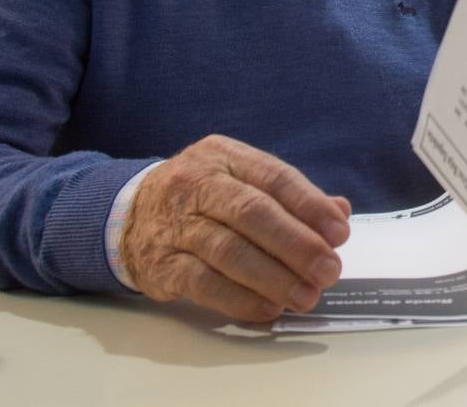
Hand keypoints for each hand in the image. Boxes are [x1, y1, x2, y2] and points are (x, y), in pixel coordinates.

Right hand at [120, 135, 351, 322]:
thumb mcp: (242, 180)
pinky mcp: (160, 263)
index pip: (275, 177)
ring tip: (305, 296)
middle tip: (328, 271)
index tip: (340, 233)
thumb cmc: (202, 198)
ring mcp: (175, 224)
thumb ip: (290, 196)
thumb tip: (339, 213)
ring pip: (229, 250)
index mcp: (225, 157)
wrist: (126, 214)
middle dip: (296, 245)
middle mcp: (196, 184)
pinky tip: (268, 308)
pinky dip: (239, 298)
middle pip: (253, 213)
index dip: (310, 206)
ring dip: (273, 277)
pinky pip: (203, 283)